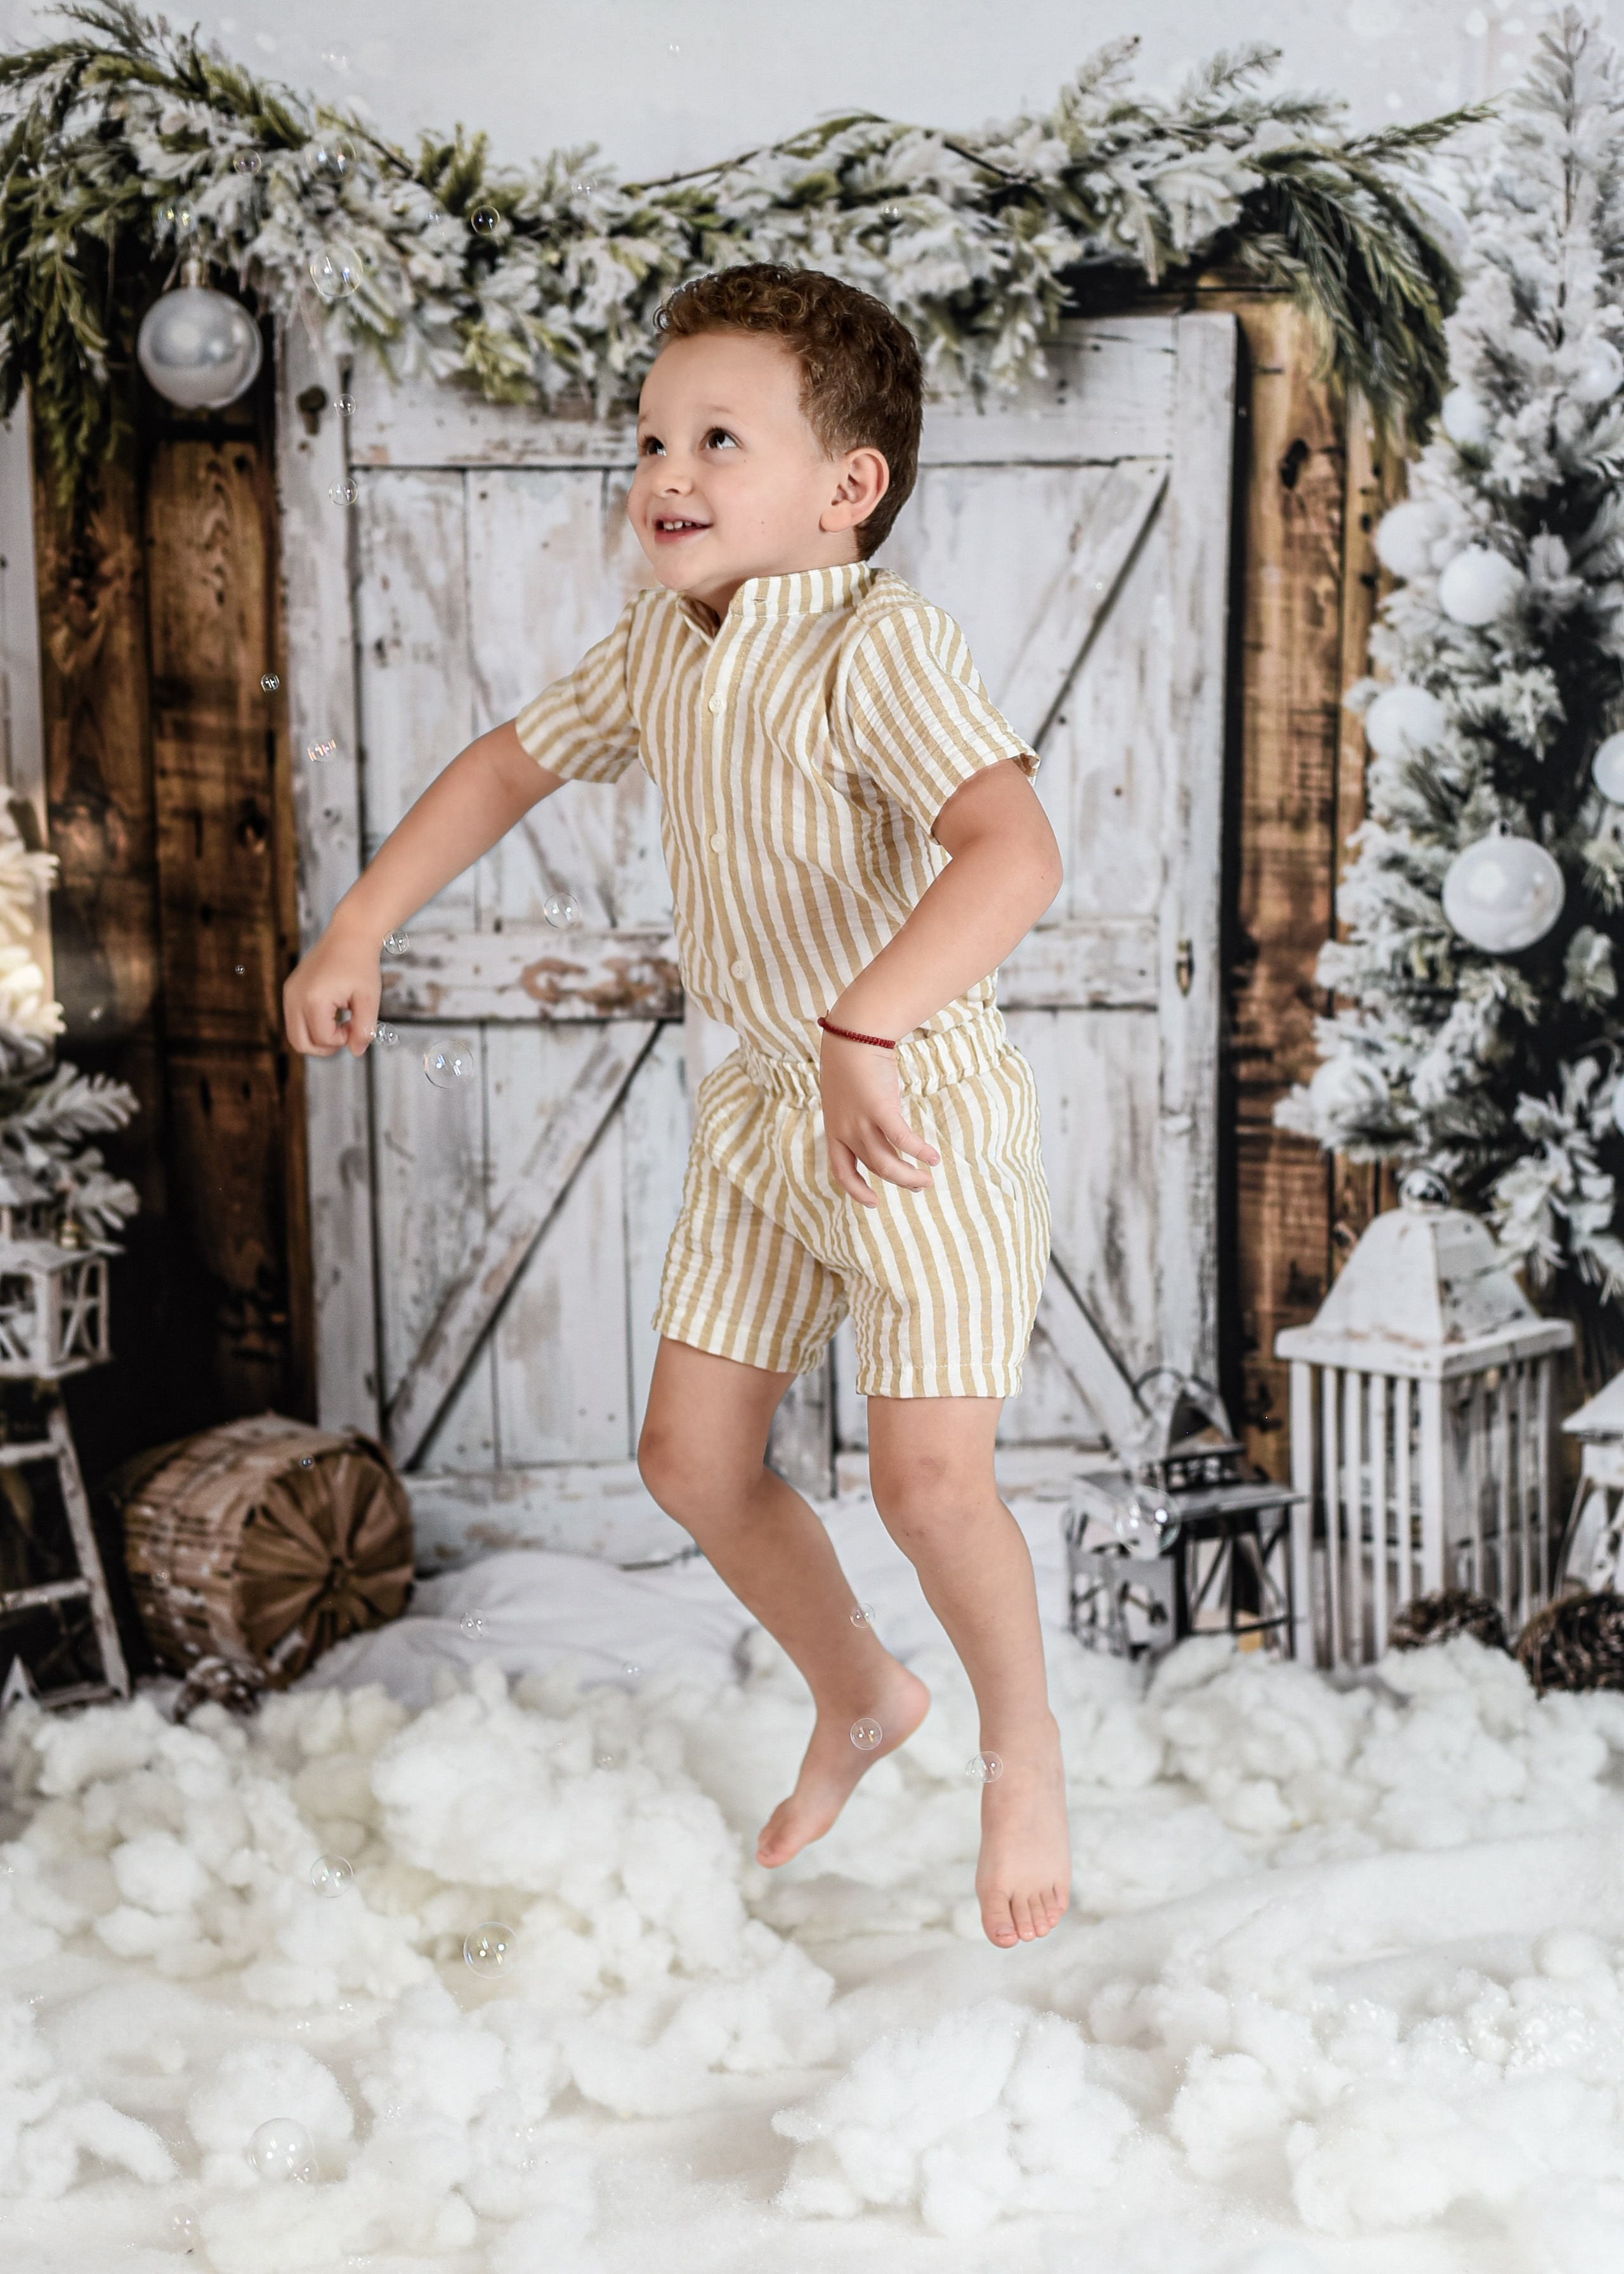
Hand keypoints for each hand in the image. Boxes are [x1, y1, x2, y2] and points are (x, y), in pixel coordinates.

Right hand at [283, 918, 382, 1058]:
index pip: (323, 1039)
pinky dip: (311, 1024)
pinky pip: (295, 1019)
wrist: (349, 935)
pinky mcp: (289, 990)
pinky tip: (332, 1011)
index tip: (357, 1023)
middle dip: (325, 1047)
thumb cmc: (361, 964)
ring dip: (318, 1037)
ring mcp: (289, 993)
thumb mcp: (369, 999)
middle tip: (346, 1032)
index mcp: (314, 1000)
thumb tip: (356, 1052)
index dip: (343, 1039)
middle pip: (300, 1044)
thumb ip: (364, 1029)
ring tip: (340, 1021)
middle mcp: (295, 997)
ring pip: (295, 1034)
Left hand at [818, 1032, 939, 1207]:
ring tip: (928, 1178)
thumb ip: (857, 1115)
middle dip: (899, 1181)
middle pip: (874, 1169)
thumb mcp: (846, 1095)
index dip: (856, 1190)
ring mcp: (860, 1121)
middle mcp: (845, 1131)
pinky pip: (901, 1140)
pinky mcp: (878, 1109)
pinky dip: (918, 1152)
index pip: (842, 1171)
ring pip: (886, 1163)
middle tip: (919, 1186)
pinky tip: (933, 1157)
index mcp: (834, 1129)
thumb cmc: (851, 1061)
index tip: (872, 1202)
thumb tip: (878, 1125)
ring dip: (909, 1175)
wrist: (851, 1035)